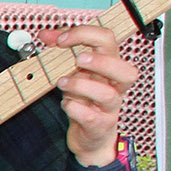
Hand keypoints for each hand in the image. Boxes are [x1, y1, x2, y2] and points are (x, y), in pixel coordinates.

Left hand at [41, 18, 142, 170]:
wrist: (90, 136)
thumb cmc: (85, 100)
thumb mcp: (75, 72)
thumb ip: (62, 51)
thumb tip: (45, 34)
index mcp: (109, 66)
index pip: (109, 40)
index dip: (86, 34)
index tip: (61, 38)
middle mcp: (114, 86)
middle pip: (124, 69)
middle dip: (100, 62)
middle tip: (78, 60)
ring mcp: (109, 107)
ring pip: (106, 94)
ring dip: (81, 85)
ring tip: (62, 83)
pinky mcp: (99, 125)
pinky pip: (89, 116)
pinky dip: (74, 108)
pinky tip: (65, 104)